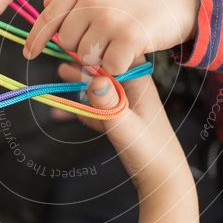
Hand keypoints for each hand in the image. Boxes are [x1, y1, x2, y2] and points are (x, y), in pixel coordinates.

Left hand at [23, 0, 199, 74]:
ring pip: (86, 57)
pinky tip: (133, 52)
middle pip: (67, 41)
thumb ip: (76, 1)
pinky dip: (120, 67)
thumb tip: (43, 6)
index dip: (36, 38)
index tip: (29, 54)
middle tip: (108, 41)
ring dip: (103, 58)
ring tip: (121, 43)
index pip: (49, 16)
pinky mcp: (128, 37)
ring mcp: (110, 18)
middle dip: (83, 48)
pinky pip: (109, 68)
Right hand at [64, 61, 199, 222]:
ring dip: (81, 82)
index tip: (66, 42)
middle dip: (82, 62)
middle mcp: (132, 88)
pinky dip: (87, 107)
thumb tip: (93, 78)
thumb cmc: (148, 152)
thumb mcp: (124, 127)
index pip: (112, 51)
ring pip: (99, 87)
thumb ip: (108, 104)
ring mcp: (127, 105)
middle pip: (102, 67)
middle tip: (59, 56)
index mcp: (136, 81)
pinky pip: (100, 108)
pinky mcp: (123, 121)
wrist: (163, 180)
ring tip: (61, 72)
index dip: (90, 45)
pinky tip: (72, 108)